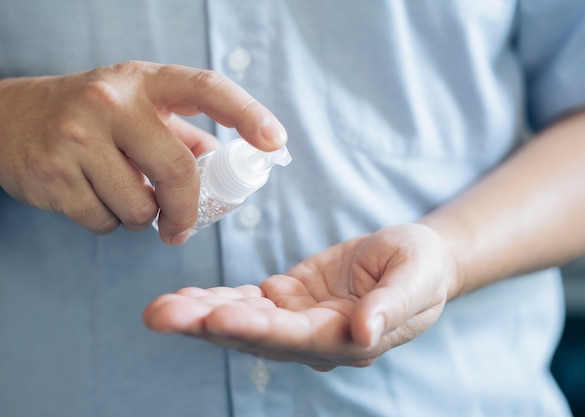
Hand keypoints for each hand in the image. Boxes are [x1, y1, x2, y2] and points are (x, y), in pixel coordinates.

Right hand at [0, 61, 285, 244]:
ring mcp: (77, 136)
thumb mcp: (138, 110)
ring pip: (140, 207)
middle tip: (181, 227)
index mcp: (144, 81)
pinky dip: (109, 222)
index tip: (275, 142)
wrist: (7, 121)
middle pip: (177, 171)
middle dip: (187, 210)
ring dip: (142, 216)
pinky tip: (92, 198)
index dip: (247, 114)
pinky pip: (105, 221)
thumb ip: (184, 137)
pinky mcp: (51, 174)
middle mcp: (110, 101)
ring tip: (121, 195)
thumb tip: (227, 168)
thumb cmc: (91, 118)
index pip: (207, 88)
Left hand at [143, 224, 456, 370]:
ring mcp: (299, 320)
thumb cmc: (421, 267)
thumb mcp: (416, 278)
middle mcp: (316, 338)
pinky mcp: (289, 298)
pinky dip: (216, 299)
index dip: (256, 329)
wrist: (413, 260)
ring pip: (243, 321)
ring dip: (201, 314)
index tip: (217, 318)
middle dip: (208, 326)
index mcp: (349, 338)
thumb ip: (393, 306)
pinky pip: (247, 302)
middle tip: (161, 316)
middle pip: (256, 337)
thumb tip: (365, 332)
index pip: (296, 339)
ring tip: (159, 308)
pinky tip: (184, 296)